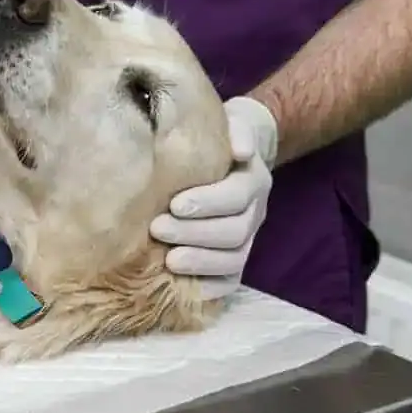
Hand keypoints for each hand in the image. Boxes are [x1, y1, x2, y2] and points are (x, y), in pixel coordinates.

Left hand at [150, 95, 277, 301]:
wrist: (236, 150)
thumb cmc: (218, 136)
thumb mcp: (227, 124)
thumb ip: (236, 130)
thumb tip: (240, 149)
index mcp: (252, 179)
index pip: (235, 196)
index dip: (207, 203)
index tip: (173, 204)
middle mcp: (255, 211)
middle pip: (234, 232)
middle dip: (195, 234)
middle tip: (157, 229)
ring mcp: (248, 236)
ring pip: (234, 258)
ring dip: (201, 262)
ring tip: (167, 261)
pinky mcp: (237, 255)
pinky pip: (232, 279)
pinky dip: (212, 287)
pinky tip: (186, 288)